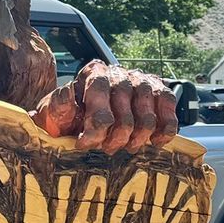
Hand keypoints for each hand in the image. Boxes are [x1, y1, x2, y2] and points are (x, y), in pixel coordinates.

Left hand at [30, 60, 178, 150]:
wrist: (88, 109)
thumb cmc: (71, 114)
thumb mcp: (55, 111)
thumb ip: (58, 105)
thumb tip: (67, 94)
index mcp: (94, 74)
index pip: (101, 109)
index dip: (94, 134)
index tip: (85, 145)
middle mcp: (120, 74)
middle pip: (125, 121)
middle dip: (115, 142)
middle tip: (107, 148)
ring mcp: (142, 82)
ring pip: (147, 122)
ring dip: (136, 141)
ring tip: (126, 145)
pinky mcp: (160, 92)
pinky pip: (168, 116)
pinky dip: (163, 133)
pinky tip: (152, 141)